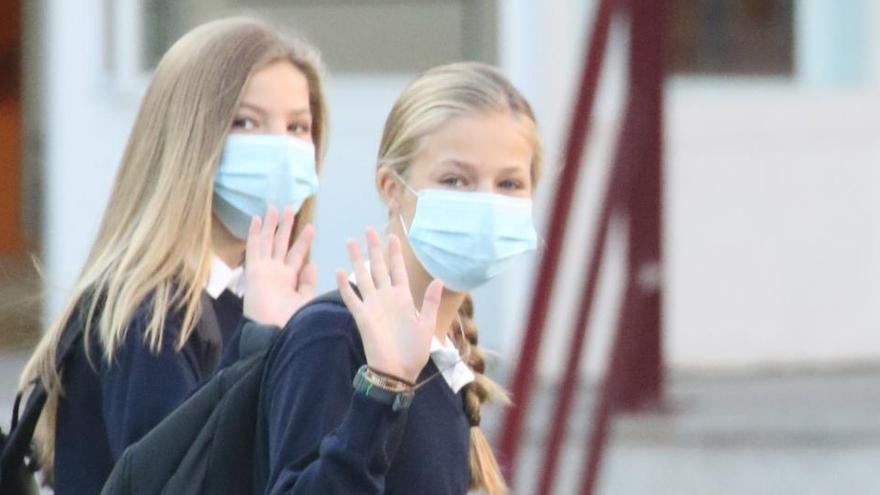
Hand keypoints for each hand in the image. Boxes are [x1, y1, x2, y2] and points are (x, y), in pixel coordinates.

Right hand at [243, 206, 316, 327]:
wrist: (273, 332)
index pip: (296, 256)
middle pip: (281, 244)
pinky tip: (256, 218)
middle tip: (289, 209)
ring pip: (268, 242)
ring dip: (272, 225)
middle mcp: (276, 272)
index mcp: (288, 280)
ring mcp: (264, 270)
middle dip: (285, 227)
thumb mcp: (304, 300)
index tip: (310, 227)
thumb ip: (307, 283)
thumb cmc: (291, 321)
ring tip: (276, 207)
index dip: (303, 241)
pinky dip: (254, 233)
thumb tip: (311, 265)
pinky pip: (254, 248)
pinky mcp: (254, 271)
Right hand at [336, 228, 442, 382]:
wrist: (398, 372)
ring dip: (357, 260)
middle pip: (378, 267)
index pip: (397, 269)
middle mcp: (386, 297)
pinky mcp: (362, 317)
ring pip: (363, 277)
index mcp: (403, 298)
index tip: (393, 236)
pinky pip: (352, 298)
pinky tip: (338, 271)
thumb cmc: (414, 351)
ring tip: (351, 242)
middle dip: (374, 248)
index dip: (395, 253)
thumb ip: (430, 301)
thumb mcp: (427, 324)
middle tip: (368, 230)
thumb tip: (439, 279)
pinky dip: (344, 286)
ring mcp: (373, 306)